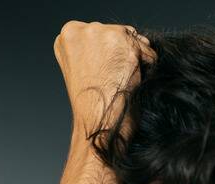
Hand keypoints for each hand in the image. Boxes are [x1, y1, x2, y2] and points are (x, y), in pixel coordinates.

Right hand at [53, 20, 156, 138]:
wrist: (97, 122)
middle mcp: (82, 30)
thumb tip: (131, 36)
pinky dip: (146, 67)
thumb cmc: (91, 103)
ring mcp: (103, 35)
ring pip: (133, 40)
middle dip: (120, 54)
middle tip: (110, 78)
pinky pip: (147, 51)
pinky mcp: (124, 43)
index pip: (99, 32)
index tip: (101, 72)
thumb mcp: (81, 67)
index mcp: (67, 35)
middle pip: (117, 32)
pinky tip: (129, 81)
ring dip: (133, 61)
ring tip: (118, 81)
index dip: (105, 54)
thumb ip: (95, 47)